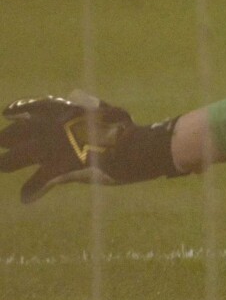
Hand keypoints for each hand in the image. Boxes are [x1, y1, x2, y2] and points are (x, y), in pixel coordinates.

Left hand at [0, 93, 179, 202]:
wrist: (137, 146)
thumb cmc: (127, 129)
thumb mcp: (106, 112)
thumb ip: (88, 110)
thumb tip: (82, 103)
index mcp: (64, 110)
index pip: (32, 107)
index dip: (18, 110)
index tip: (7, 112)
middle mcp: (51, 127)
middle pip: (14, 133)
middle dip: (5, 139)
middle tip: (1, 143)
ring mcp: (51, 148)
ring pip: (13, 158)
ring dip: (7, 163)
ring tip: (2, 166)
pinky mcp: (57, 169)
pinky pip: (36, 183)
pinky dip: (31, 190)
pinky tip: (27, 197)